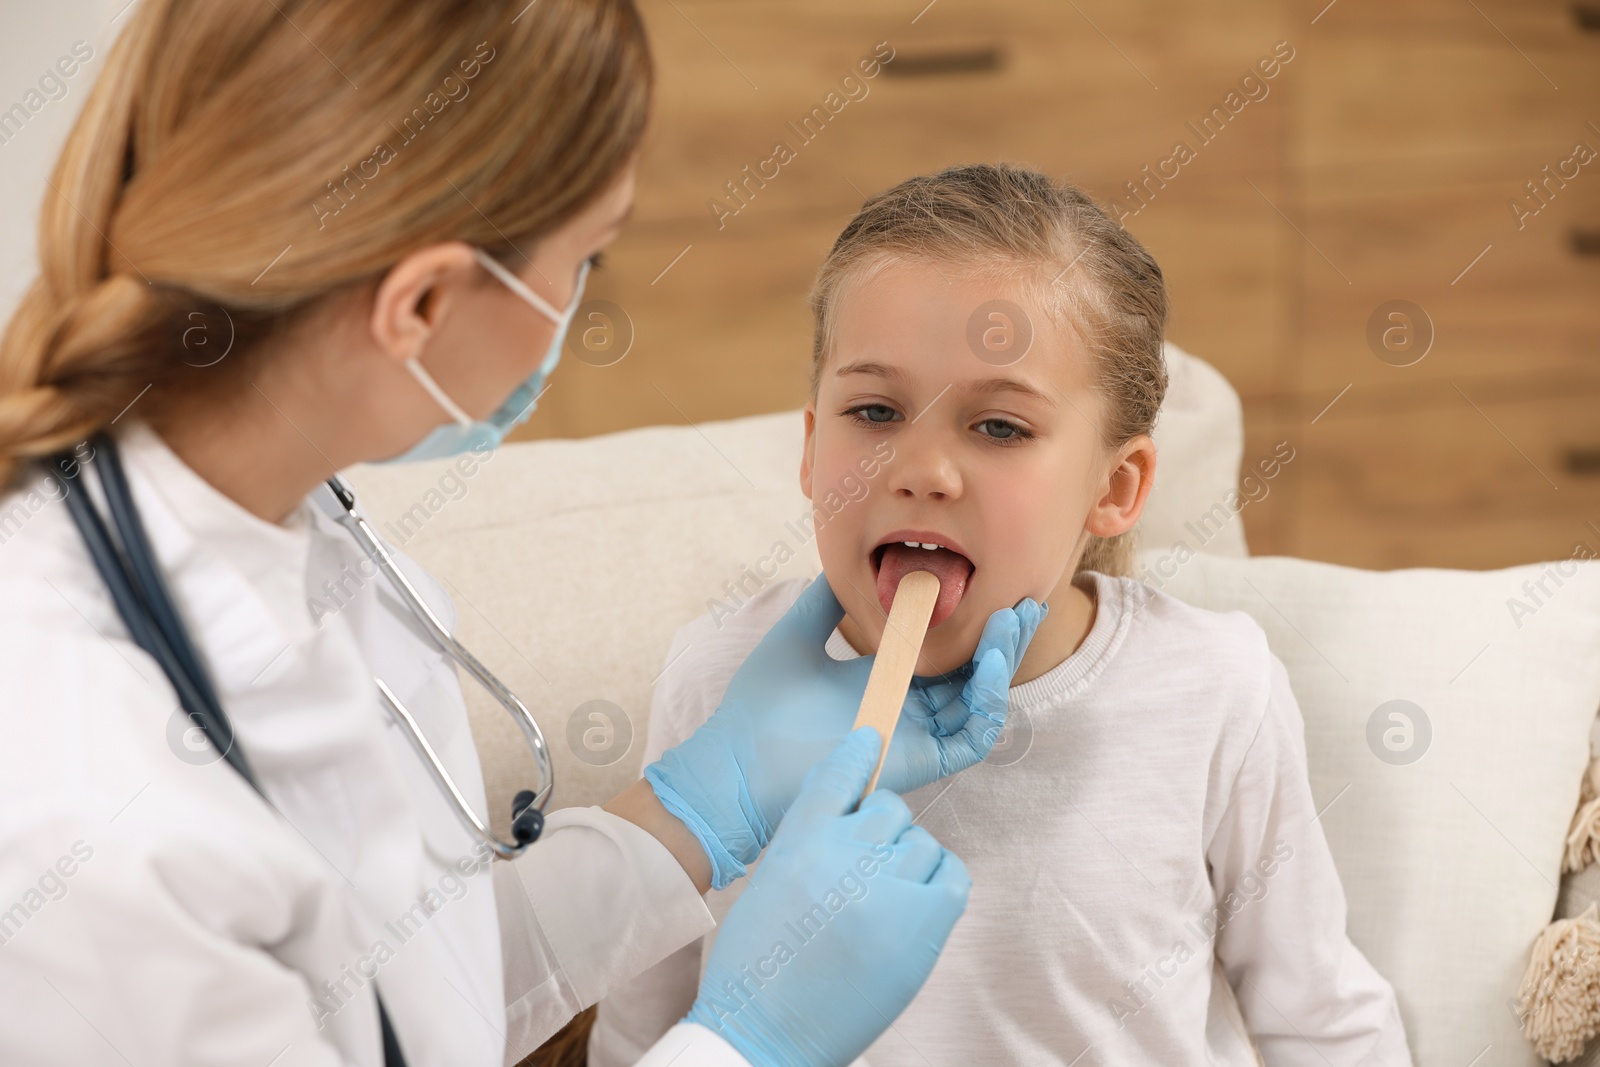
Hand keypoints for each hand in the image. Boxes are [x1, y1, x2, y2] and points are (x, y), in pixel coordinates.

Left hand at [645, 574, 1043, 886]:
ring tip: (1011, 620)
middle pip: (972, 673)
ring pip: (979, 702)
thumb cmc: (756, 710)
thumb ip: (824, 601)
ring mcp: (915, 736)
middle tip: (1025, 600)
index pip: (942, 650)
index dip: (973, 623)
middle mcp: (905, 708)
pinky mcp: (918, 763)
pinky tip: (989, 662)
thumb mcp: (796, 636)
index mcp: (881, 680)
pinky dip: (987, 702)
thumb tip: (844, 563)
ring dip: (1002, 661)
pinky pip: (970, 737)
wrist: (735, 765)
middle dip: (1004, 638)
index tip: (993, 586)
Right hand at [685, 729, 970, 1066]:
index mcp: (800, 837)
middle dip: (882, 830)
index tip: (871, 741)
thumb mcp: (772, 881)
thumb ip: (811, 840)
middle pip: (889, 808)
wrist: (765, 1032)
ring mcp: (887, 887)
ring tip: (885, 900)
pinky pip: (952, 876)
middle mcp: (846, 852)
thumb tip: (855, 819)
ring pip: (922, 842)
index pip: (840, 769)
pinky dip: (940, 883)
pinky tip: (917, 904)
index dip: (860, 752)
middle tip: (868, 869)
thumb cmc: (761, 964)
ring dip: (909, 862)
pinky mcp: (921, 925)